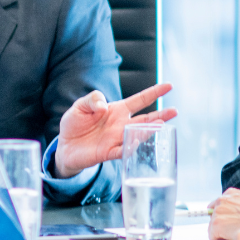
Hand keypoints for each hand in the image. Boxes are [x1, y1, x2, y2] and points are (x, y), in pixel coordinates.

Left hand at [54, 83, 175, 178]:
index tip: (169, 86)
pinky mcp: (108, 153)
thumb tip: (103, 105)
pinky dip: (130, 148)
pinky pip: (122, 151)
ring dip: (149, 130)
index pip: (140, 100)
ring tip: (161, 125)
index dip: (154, 93)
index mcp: (117, 110)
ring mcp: (116, 139)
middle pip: (145, 119)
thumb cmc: (75, 124)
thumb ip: (92, 99)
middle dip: (160, 115)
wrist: (65, 145)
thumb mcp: (80, 105)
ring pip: (137, 134)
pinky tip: (139, 144)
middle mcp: (121, 124)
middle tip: (174, 111)